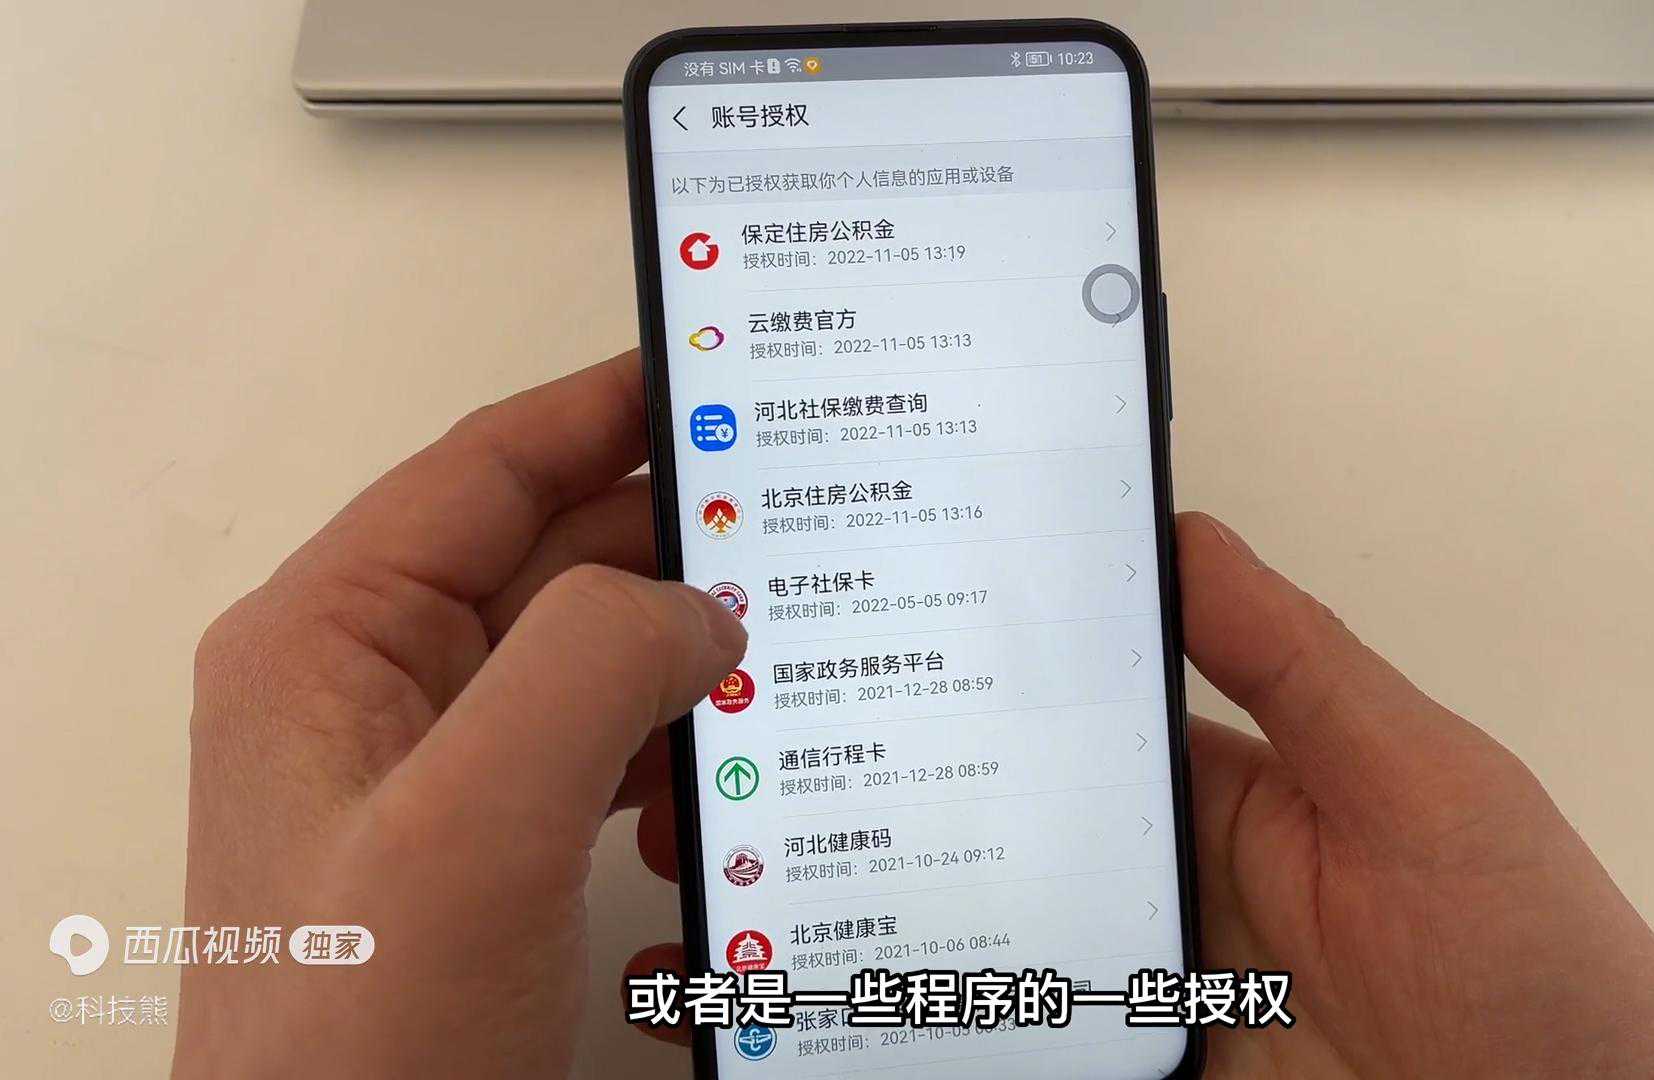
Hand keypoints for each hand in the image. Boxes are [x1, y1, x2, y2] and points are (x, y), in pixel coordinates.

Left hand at [173, 353, 745, 1076]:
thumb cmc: (365, 1042)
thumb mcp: (476, 827)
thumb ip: (588, 667)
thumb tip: (701, 607)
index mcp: (329, 644)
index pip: (484, 471)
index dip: (603, 408)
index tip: (723, 371)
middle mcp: (373, 692)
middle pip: (549, 562)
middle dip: (670, 556)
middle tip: (801, 537)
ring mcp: (429, 777)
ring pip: (584, 665)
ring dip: (676, 677)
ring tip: (765, 695)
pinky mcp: (484, 853)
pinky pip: (594, 760)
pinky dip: (662, 766)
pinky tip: (701, 812)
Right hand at [631, 513, 1653, 1078]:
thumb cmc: (1524, 953)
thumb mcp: (1420, 781)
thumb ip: (1296, 665)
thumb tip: (1176, 526)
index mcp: (1229, 785)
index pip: (1070, 706)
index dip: (964, 661)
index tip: (839, 617)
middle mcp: (1163, 879)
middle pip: (992, 823)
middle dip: (870, 791)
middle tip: (728, 760)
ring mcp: (1137, 989)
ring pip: (975, 935)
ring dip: (862, 909)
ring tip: (729, 882)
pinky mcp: (1119, 1064)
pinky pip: (1006, 1031)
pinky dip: (908, 1018)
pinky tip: (810, 997)